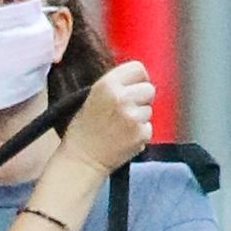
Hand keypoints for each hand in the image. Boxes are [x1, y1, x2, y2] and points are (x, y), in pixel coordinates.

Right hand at [59, 61, 155, 176]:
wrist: (82, 161)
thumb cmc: (84, 131)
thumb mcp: (93, 97)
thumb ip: (115, 86)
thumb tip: (137, 81)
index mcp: (108, 84)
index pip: (138, 69)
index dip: (138, 79)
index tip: (134, 88)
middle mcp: (122, 98)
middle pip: (148, 89)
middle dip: (141, 99)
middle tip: (126, 111)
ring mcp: (133, 117)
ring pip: (149, 110)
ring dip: (140, 118)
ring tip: (121, 127)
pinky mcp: (141, 135)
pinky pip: (148, 128)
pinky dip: (140, 134)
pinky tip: (124, 139)